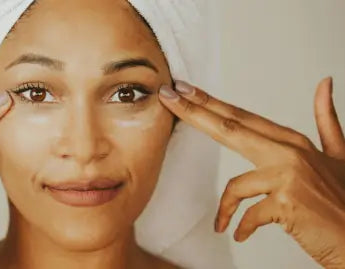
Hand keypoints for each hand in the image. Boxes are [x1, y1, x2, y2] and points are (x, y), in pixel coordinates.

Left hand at [158, 77, 344, 267]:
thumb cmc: (344, 201)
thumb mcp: (338, 156)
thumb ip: (326, 121)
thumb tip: (324, 83)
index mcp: (294, 142)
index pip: (242, 117)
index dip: (210, 102)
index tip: (183, 89)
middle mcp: (290, 153)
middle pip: (231, 127)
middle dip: (194, 112)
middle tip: (167, 97)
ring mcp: (289, 177)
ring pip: (236, 185)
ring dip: (225, 208)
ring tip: (223, 223)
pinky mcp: (287, 205)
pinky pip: (248, 214)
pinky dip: (240, 226)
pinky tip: (238, 234)